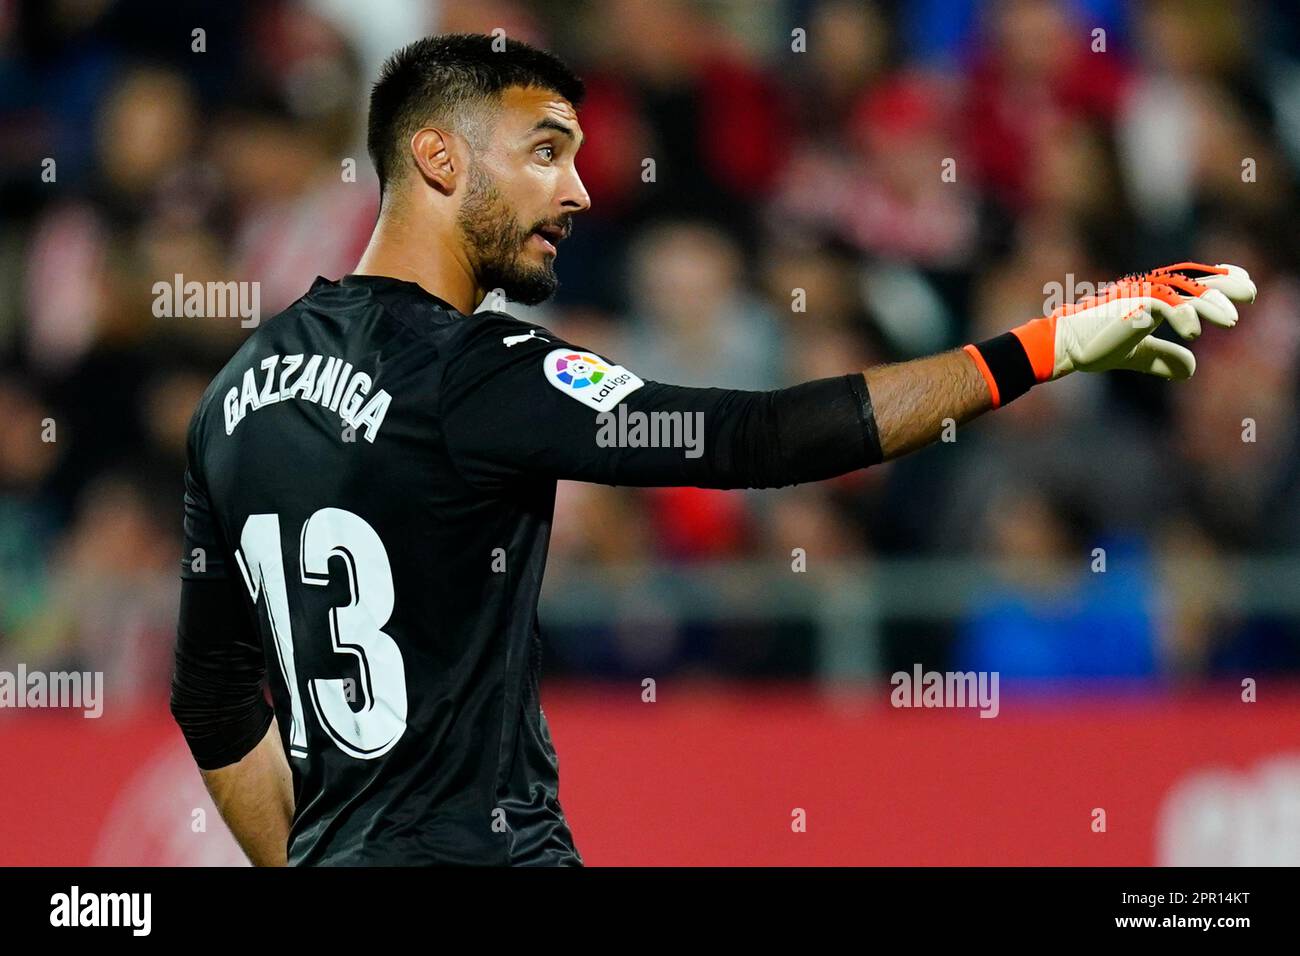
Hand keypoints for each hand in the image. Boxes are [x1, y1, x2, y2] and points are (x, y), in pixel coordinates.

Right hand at [1042, 262, 1256, 380]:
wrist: (1062, 345)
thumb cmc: (1093, 345)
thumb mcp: (1136, 354)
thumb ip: (1163, 358)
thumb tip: (1192, 370)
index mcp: (1149, 294)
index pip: (1190, 279)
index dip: (1218, 278)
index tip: (1243, 282)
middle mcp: (1147, 288)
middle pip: (1194, 279)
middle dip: (1225, 285)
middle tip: (1250, 294)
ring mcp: (1139, 293)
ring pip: (1185, 290)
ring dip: (1211, 304)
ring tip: (1232, 321)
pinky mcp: (1131, 304)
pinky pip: (1165, 303)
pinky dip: (1183, 316)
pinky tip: (1194, 334)